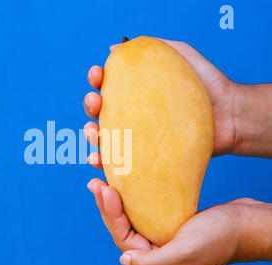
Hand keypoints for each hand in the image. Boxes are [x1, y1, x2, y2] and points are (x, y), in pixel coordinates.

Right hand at [83, 38, 236, 160]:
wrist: (230, 114)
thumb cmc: (207, 83)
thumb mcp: (180, 54)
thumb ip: (152, 46)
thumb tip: (115, 47)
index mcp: (136, 92)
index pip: (108, 85)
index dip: (96, 79)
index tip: (96, 75)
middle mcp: (133, 114)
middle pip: (101, 111)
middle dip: (91, 105)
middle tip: (95, 102)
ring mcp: (139, 137)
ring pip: (106, 138)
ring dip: (92, 134)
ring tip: (94, 131)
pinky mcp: (146, 158)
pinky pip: (120, 162)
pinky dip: (103, 162)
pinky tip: (97, 160)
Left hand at [87, 179, 271, 264]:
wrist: (247, 224)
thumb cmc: (221, 237)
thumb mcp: (187, 253)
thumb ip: (153, 263)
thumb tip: (124, 260)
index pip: (124, 240)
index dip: (111, 215)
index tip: (105, 189)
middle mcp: (156, 256)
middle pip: (123, 229)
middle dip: (108, 206)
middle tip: (95, 182)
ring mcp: (162, 241)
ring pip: (131, 220)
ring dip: (116, 202)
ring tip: (102, 181)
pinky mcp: (169, 226)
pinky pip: (143, 213)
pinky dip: (132, 200)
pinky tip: (124, 187)